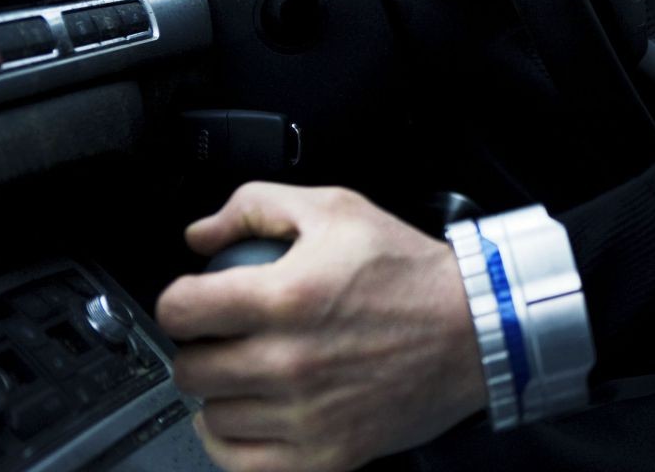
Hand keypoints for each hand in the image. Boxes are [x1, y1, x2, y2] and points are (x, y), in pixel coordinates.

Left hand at [155, 183, 486, 471]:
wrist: (475, 329)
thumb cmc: (410, 273)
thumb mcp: (338, 210)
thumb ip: (257, 207)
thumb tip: (201, 235)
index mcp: (285, 297)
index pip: (179, 310)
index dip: (182, 299)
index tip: (197, 301)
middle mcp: (289, 361)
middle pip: (188, 369)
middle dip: (202, 347)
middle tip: (229, 337)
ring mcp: (304, 415)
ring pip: (211, 416)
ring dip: (224, 393)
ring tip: (252, 372)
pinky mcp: (323, 454)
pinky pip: (240, 461)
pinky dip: (236, 440)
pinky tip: (255, 414)